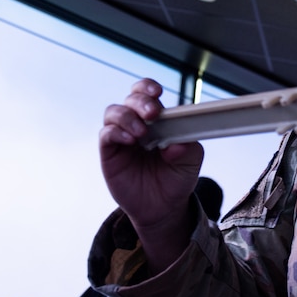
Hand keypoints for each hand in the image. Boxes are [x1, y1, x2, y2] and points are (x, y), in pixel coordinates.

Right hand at [100, 78, 203, 265]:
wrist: (163, 208)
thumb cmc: (176, 179)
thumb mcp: (191, 163)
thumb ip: (188, 148)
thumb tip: (176, 143)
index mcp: (157, 120)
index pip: (147, 93)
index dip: (148, 87)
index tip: (158, 92)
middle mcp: (137, 124)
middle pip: (130, 98)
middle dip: (140, 100)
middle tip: (153, 113)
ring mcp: (122, 138)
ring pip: (114, 112)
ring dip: (127, 117)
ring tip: (142, 133)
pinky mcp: (110, 153)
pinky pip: (106, 135)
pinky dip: (116, 132)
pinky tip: (130, 141)